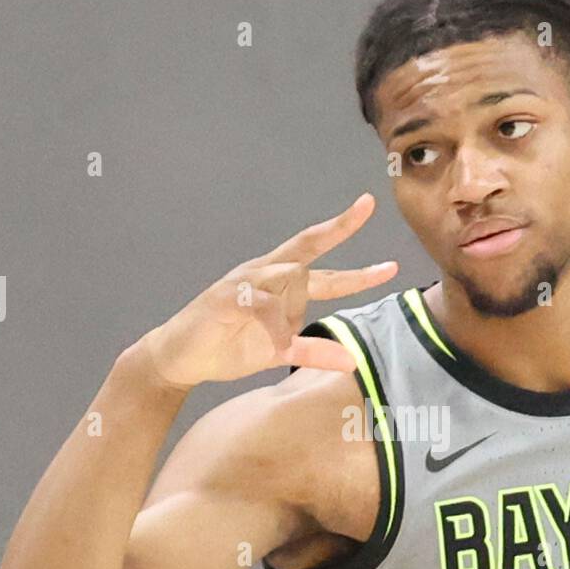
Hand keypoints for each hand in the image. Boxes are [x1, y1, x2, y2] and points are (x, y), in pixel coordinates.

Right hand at [138, 192, 397, 389]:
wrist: (179, 357)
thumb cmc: (228, 347)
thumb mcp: (278, 353)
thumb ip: (311, 352)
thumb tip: (351, 362)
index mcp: (280, 285)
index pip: (325, 270)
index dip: (357, 271)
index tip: (390, 262)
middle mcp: (265, 274)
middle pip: (307, 248)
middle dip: (338, 228)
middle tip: (366, 206)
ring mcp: (244, 281)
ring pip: (286, 276)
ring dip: (291, 307)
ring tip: (278, 341)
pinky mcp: (226, 296)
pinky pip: (260, 302)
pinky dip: (273, 323)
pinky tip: (275, 342)